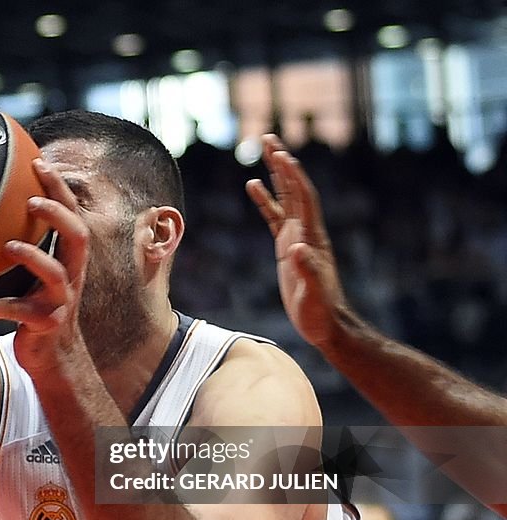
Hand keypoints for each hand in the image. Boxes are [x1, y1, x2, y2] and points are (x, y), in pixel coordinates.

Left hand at [0, 158, 89, 375]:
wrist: (53, 360)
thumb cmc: (36, 311)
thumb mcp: (33, 279)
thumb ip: (21, 250)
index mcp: (69, 261)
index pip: (73, 216)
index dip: (60, 190)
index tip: (40, 162)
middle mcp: (72, 277)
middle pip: (77, 238)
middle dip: (58, 214)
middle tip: (32, 200)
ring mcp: (61, 301)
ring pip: (55, 274)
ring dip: (33, 257)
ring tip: (9, 246)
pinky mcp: (45, 325)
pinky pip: (17, 312)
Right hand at [245, 135, 348, 347]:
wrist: (325, 323)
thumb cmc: (321, 311)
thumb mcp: (314, 293)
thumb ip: (307, 270)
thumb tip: (296, 249)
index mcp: (312, 237)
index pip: (303, 199)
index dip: (293, 177)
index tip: (281, 155)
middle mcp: (306, 231)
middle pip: (294, 189)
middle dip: (282, 164)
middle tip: (268, 139)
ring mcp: (296, 237)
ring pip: (285, 198)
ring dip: (274, 173)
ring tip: (263, 150)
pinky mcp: (287, 248)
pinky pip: (274, 217)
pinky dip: (265, 200)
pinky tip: (252, 186)